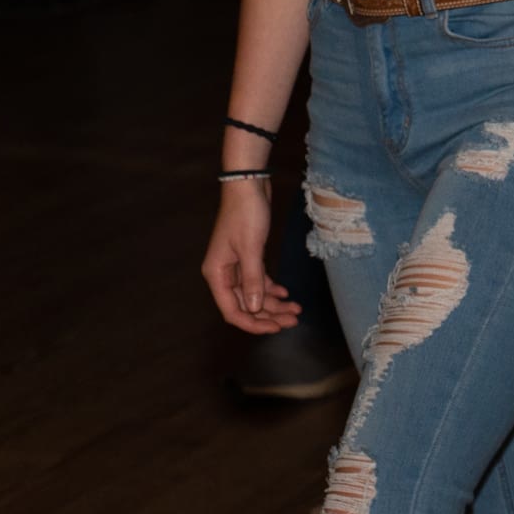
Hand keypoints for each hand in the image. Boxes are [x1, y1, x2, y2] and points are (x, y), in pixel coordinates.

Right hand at [200, 179, 303, 334]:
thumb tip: (253, 309)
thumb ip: (252, 280)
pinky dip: (271, 288)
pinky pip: (258, 281)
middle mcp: (223, 273)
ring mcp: (235, 266)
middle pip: (244, 305)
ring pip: (254, 294)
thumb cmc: (246, 214)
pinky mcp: (248, 257)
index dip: (253, 323)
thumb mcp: (251, 248)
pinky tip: (286, 294)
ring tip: (296, 310)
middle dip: (268, 315)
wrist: (248, 185)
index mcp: (216, 274)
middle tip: (293, 320)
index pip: (232, 311)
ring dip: (274, 304)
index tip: (276, 328)